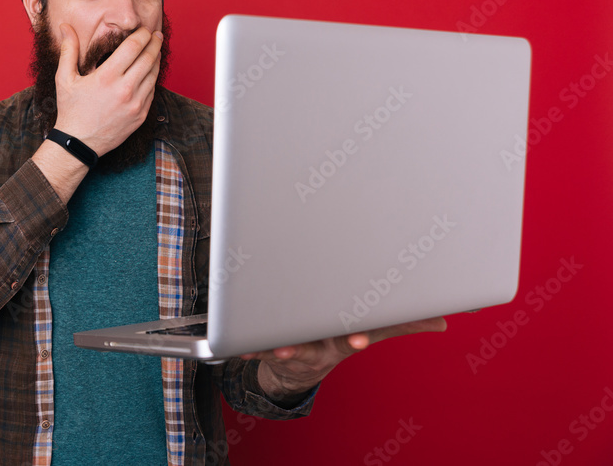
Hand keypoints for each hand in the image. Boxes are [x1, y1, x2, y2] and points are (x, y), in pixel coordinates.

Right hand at [52, 23, 161, 156]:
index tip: (144, 29)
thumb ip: (68, 50)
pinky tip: (150, 72)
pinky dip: (153, 79)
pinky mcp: (141, 115)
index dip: (142, 35)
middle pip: (148, 58)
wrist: (79, 143)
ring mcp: (135, 104)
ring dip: (156, 60)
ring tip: (155, 51)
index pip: (133, 47)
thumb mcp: (64, 78)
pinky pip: (152, 92)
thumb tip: (65, 27)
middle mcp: (125, 89)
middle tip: (156, 35)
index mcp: (107, 77)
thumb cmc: (71, 110)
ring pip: (154, 75)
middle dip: (155, 43)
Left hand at [241, 317, 447, 399]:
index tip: (358, 340)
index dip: (358, 338)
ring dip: (284, 348)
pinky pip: (258, 348)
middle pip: (322, 343)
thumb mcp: (370, 330)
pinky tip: (242, 348)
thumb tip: (442, 318)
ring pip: (291, 347)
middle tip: (313, 343)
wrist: (296, 366)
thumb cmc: (335, 339)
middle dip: (322, 341)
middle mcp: (321, 344)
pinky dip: (250, 348)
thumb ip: (402, 322)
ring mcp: (296, 347)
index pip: (356, 337)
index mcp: (345, 337)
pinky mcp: (269, 348)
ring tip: (278, 346)